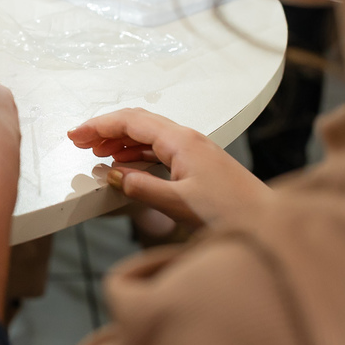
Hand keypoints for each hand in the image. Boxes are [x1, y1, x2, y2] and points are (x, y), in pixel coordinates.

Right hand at [68, 108, 271, 226]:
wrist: (268, 223)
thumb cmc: (232, 213)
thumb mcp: (178, 203)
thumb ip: (140, 187)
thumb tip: (113, 175)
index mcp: (181, 141)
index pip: (131, 121)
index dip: (99, 125)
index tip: (76, 134)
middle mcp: (188, 138)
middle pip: (139, 122)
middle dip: (106, 129)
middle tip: (81, 142)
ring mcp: (195, 149)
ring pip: (149, 134)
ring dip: (121, 141)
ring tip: (98, 153)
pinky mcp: (200, 163)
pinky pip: (161, 148)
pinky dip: (138, 152)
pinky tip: (128, 164)